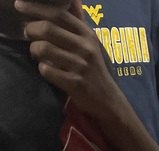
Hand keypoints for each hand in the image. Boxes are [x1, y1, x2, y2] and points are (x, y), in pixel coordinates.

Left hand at [17, 0, 121, 118]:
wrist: (107, 100)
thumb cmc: (93, 69)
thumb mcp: (90, 43)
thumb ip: (77, 23)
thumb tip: (71, 0)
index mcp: (87, 35)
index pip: (58, 14)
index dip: (36, 8)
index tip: (19, 5)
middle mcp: (85, 48)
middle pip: (47, 29)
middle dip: (31, 30)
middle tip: (28, 34)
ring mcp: (80, 66)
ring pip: (43, 49)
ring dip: (34, 50)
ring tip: (36, 53)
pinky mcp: (75, 83)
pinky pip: (46, 70)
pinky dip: (42, 68)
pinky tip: (47, 69)